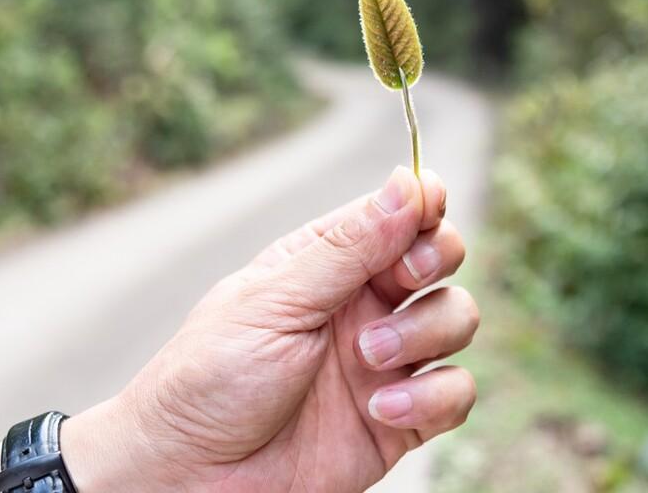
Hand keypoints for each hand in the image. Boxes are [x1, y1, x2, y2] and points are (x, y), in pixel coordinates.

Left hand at [64, 166, 477, 491]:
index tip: (427, 210)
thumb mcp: (275, 301)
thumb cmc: (211, 378)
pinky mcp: (402, 419)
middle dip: (435, 260)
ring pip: (456, 318)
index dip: (423, 202)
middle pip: (440, 257)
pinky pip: (455, 392)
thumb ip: (348, 248)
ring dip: (425, 333)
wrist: (191, 477)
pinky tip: (379, 409)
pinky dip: (432, 398)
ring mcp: (385, 360)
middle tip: (402, 280)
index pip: (397, 211)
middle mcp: (362, 303)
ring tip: (368, 359)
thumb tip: (407, 183)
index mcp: (326, 261)